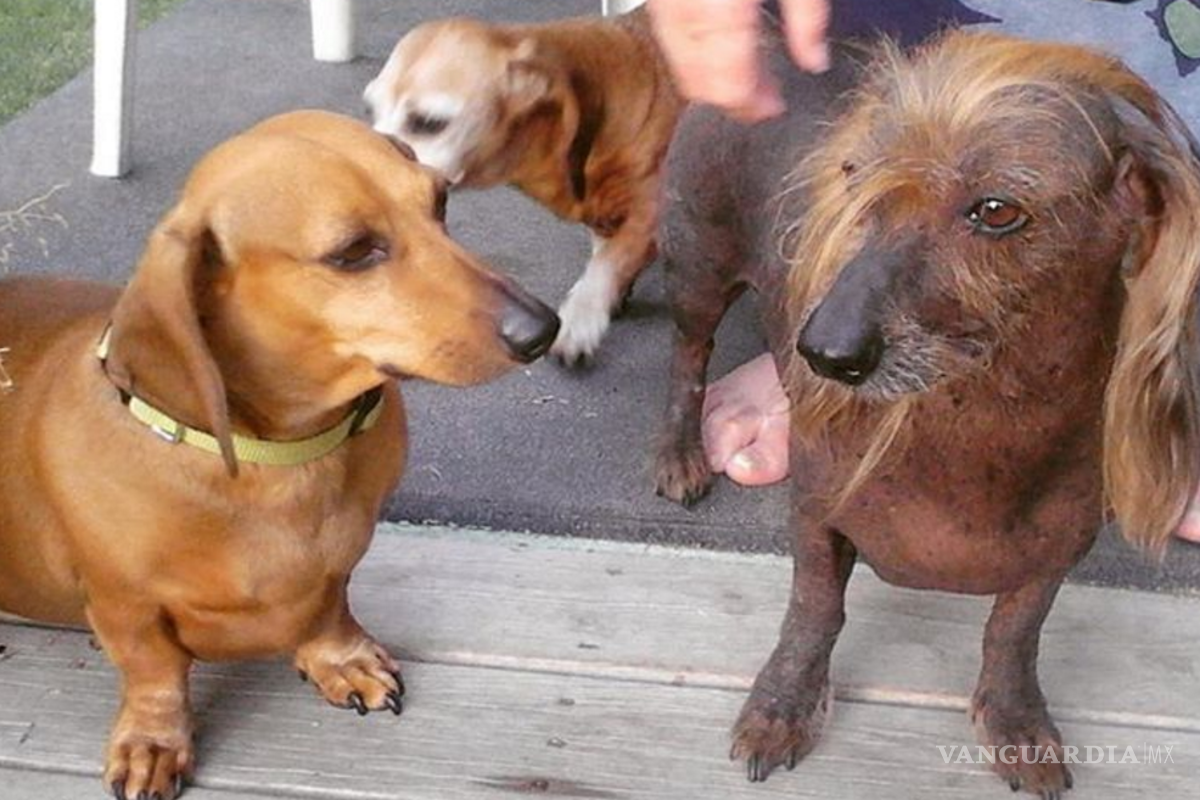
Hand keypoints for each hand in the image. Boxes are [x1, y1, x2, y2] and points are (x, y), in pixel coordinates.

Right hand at [649, 0, 829, 121]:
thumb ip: (808, 17)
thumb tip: (817, 62)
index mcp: (722, 16)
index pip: (729, 91)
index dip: (753, 108)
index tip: (774, 108)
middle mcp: (685, 15)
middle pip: (699, 86)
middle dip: (731, 99)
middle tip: (764, 97)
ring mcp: (664, 6)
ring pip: (679, 66)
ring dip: (710, 78)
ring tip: (745, 70)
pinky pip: (669, 38)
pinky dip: (692, 52)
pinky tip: (719, 41)